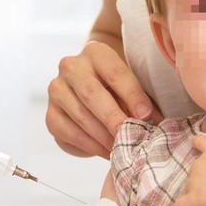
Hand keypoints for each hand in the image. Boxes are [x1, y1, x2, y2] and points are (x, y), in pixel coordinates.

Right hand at [46, 41, 161, 157]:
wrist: (92, 93)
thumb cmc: (119, 90)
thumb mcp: (131, 88)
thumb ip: (141, 101)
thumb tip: (155, 121)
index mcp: (95, 52)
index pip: (114, 73)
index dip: (132, 95)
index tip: (146, 116)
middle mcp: (70, 67)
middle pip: (92, 93)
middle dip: (114, 119)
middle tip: (132, 137)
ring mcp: (56, 90)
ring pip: (80, 116)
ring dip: (104, 137)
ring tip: (123, 149)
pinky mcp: (50, 115)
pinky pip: (70, 133)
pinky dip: (91, 147)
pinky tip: (107, 152)